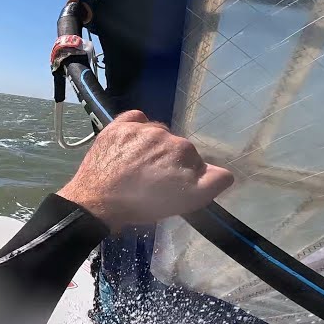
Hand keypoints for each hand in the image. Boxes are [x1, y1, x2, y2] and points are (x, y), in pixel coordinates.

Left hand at [56, 110, 232, 230]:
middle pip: (174, 146)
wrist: (98, 202)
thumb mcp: (188, 201)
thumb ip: (214, 182)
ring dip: (152, 147)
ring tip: (138, 167)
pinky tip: (130, 144)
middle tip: (152, 180)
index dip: (185, 174)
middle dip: (168, 161)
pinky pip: (134, 119)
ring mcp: (139, 128)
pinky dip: (136, 129)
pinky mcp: (118, 126)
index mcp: (184, 149)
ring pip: (155, 134)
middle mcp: (165, 133)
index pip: (194, 160)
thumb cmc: (143, 204)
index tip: (172, 186)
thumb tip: (226, 171)